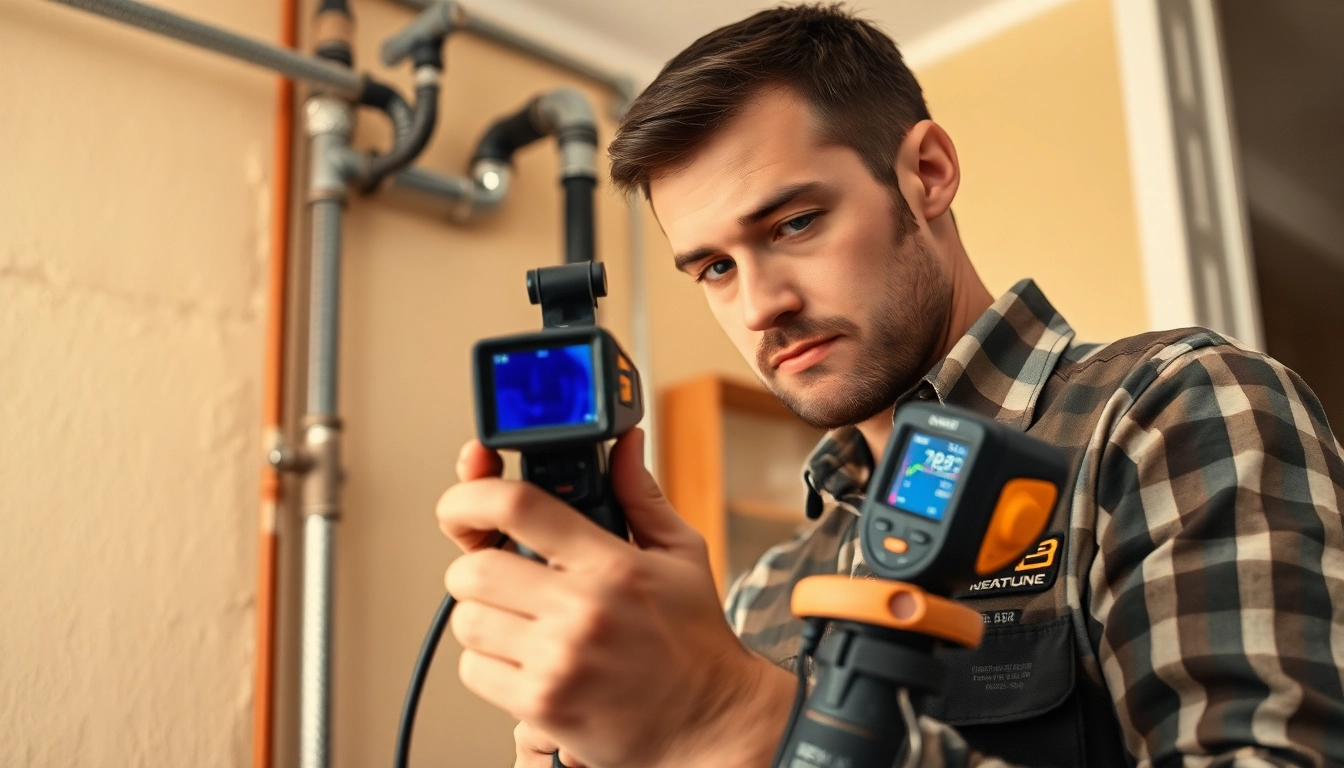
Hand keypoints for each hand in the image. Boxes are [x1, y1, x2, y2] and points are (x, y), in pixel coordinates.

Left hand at [437, 428, 794, 767]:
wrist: (711, 721)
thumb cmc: (694, 639)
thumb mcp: (680, 554)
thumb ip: (640, 495)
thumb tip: (624, 445)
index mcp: (612, 563)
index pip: (517, 507)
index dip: (471, 494)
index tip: (462, 500)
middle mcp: (581, 610)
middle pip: (473, 568)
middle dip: (476, 564)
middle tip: (503, 571)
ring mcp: (558, 660)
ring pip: (466, 620)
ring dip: (482, 614)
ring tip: (521, 618)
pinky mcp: (542, 705)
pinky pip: (473, 670)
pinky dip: (487, 662)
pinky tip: (525, 658)